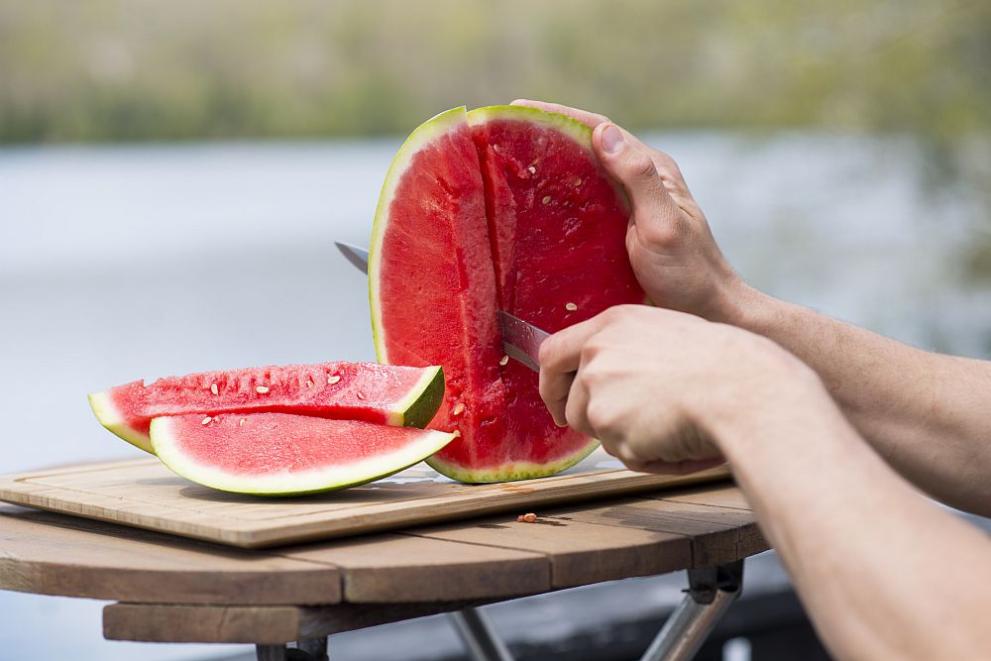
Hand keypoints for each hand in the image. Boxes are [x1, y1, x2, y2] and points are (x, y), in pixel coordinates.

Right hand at [512, 100, 744, 322]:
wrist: (706, 313)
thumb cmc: (688, 272)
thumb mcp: (662, 224)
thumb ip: (637, 178)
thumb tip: (603, 132)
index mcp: (651, 169)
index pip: (599, 130)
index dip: (558, 117)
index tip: (519, 110)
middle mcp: (636, 182)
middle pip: (585, 150)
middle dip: (545, 139)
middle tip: (500, 137)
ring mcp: (625, 208)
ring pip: (578, 178)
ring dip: (545, 171)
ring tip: (504, 169)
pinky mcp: (613, 234)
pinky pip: (578, 209)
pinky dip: (552, 204)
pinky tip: (527, 213)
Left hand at [538, 304, 818, 473]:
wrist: (743, 388)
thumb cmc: (724, 365)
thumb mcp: (667, 335)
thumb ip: (630, 351)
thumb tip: (609, 380)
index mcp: (612, 324)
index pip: (554, 352)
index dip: (551, 383)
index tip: (556, 400)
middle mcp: (596, 352)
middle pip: (569, 402)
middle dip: (588, 423)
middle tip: (616, 432)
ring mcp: (597, 386)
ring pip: (597, 432)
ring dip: (626, 440)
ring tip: (671, 427)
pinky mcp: (606, 421)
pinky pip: (622, 454)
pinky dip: (647, 457)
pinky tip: (677, 440)